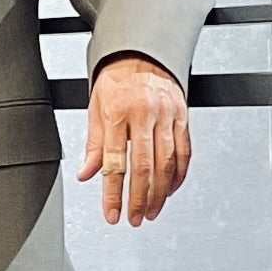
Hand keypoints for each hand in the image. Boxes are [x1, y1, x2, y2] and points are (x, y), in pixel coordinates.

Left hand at [79, 53, 190, 226]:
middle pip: (143, 167)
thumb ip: (94, 144)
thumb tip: (87, 174)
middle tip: (135, 218)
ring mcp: (165, 116)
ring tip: (152, 210)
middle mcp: (143, 114)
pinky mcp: (182, 116)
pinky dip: (178, 175)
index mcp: (116, 113)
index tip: (112, 214)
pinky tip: (170, 190)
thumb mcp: (95, 108)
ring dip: (160, 193)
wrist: (142, 52)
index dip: (113, 194)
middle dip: (139, 199)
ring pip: (166, 163)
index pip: (114, 163)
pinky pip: (184, 152)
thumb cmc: (117, 80)